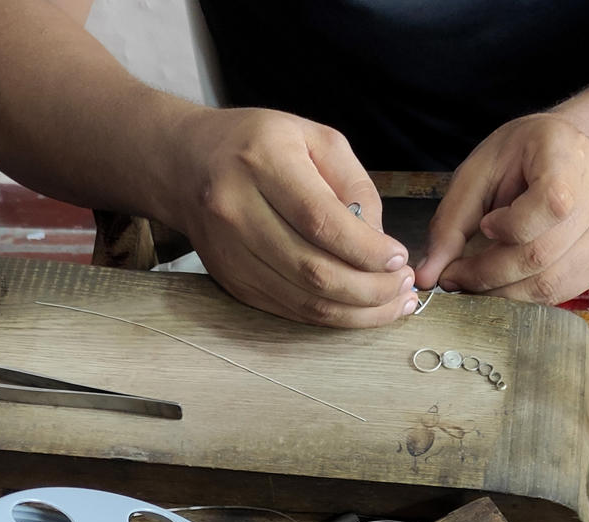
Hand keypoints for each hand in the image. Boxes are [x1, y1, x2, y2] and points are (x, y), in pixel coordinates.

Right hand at [162, 107, 417, 326]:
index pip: (319, 220)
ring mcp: (229, 251)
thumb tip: (380, 243)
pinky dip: (330, 316)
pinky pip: (289, 309)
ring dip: (356, 311)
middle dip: (369, 289)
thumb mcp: (314, 139)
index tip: (399, 258)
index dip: (364, 249)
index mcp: (261, 162)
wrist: (185, 164)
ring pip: (302, 300)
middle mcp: (236, 209)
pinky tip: (360, 309)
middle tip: (403, 287)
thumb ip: (354, 185)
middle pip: (312, 270)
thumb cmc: (260, 145)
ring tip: (393, 304)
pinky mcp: (231, 280)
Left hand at [416, 114, 588, 304]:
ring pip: (553, 282)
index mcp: (568, 155)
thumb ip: (451, 223)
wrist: (568, 151)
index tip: (485, 226)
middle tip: (456, 278)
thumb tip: (426, 277)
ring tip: (477, 282)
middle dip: (490, 275)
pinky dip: (528, 296)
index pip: (551, 204)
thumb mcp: (478, 172)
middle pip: (544, 254)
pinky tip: (507, 282)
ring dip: (505, 293)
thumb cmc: (520, 157)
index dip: (511, 228)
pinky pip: (564, 290)